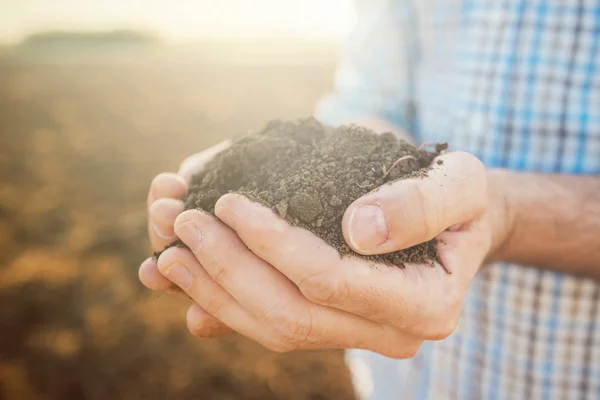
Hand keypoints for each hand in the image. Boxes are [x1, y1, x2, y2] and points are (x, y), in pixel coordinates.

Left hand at [146, 151, 504, 356]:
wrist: (455, 223)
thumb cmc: (458, 198)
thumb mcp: (459, 182)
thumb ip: (423, 203)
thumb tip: (361, 228)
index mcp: (423, 304)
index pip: (331, 281)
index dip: (273, 244)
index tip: (229, 203)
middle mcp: (387, 333)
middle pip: (290, 315)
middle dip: (226, 269)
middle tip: (179, 222)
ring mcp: (353, 335)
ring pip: (271, 328)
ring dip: (210, 289)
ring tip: (164, 249)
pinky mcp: (327, 324)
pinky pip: (268, 326)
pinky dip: (219, 306)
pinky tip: (178, 285)